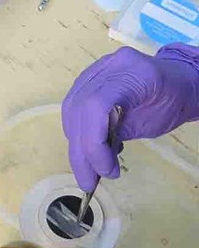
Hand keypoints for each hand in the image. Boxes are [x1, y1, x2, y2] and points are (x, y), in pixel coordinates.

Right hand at [62, 44, 198, 190]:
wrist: (176, 80)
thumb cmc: (172, 102)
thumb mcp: (153, 123)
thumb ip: (119, 134)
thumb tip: (93, 161)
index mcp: (132, 73)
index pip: (96, 106)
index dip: (92, 143)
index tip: (105, 171)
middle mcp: (107, 66)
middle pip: (78, 111)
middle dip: (81, 152)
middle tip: (89, 181)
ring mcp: (94, 70)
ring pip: (70, 112)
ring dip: (76, 144)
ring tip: (92, 166)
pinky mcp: (86, 79)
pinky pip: (72, 109)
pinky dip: (77, 133)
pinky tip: (90, 147)